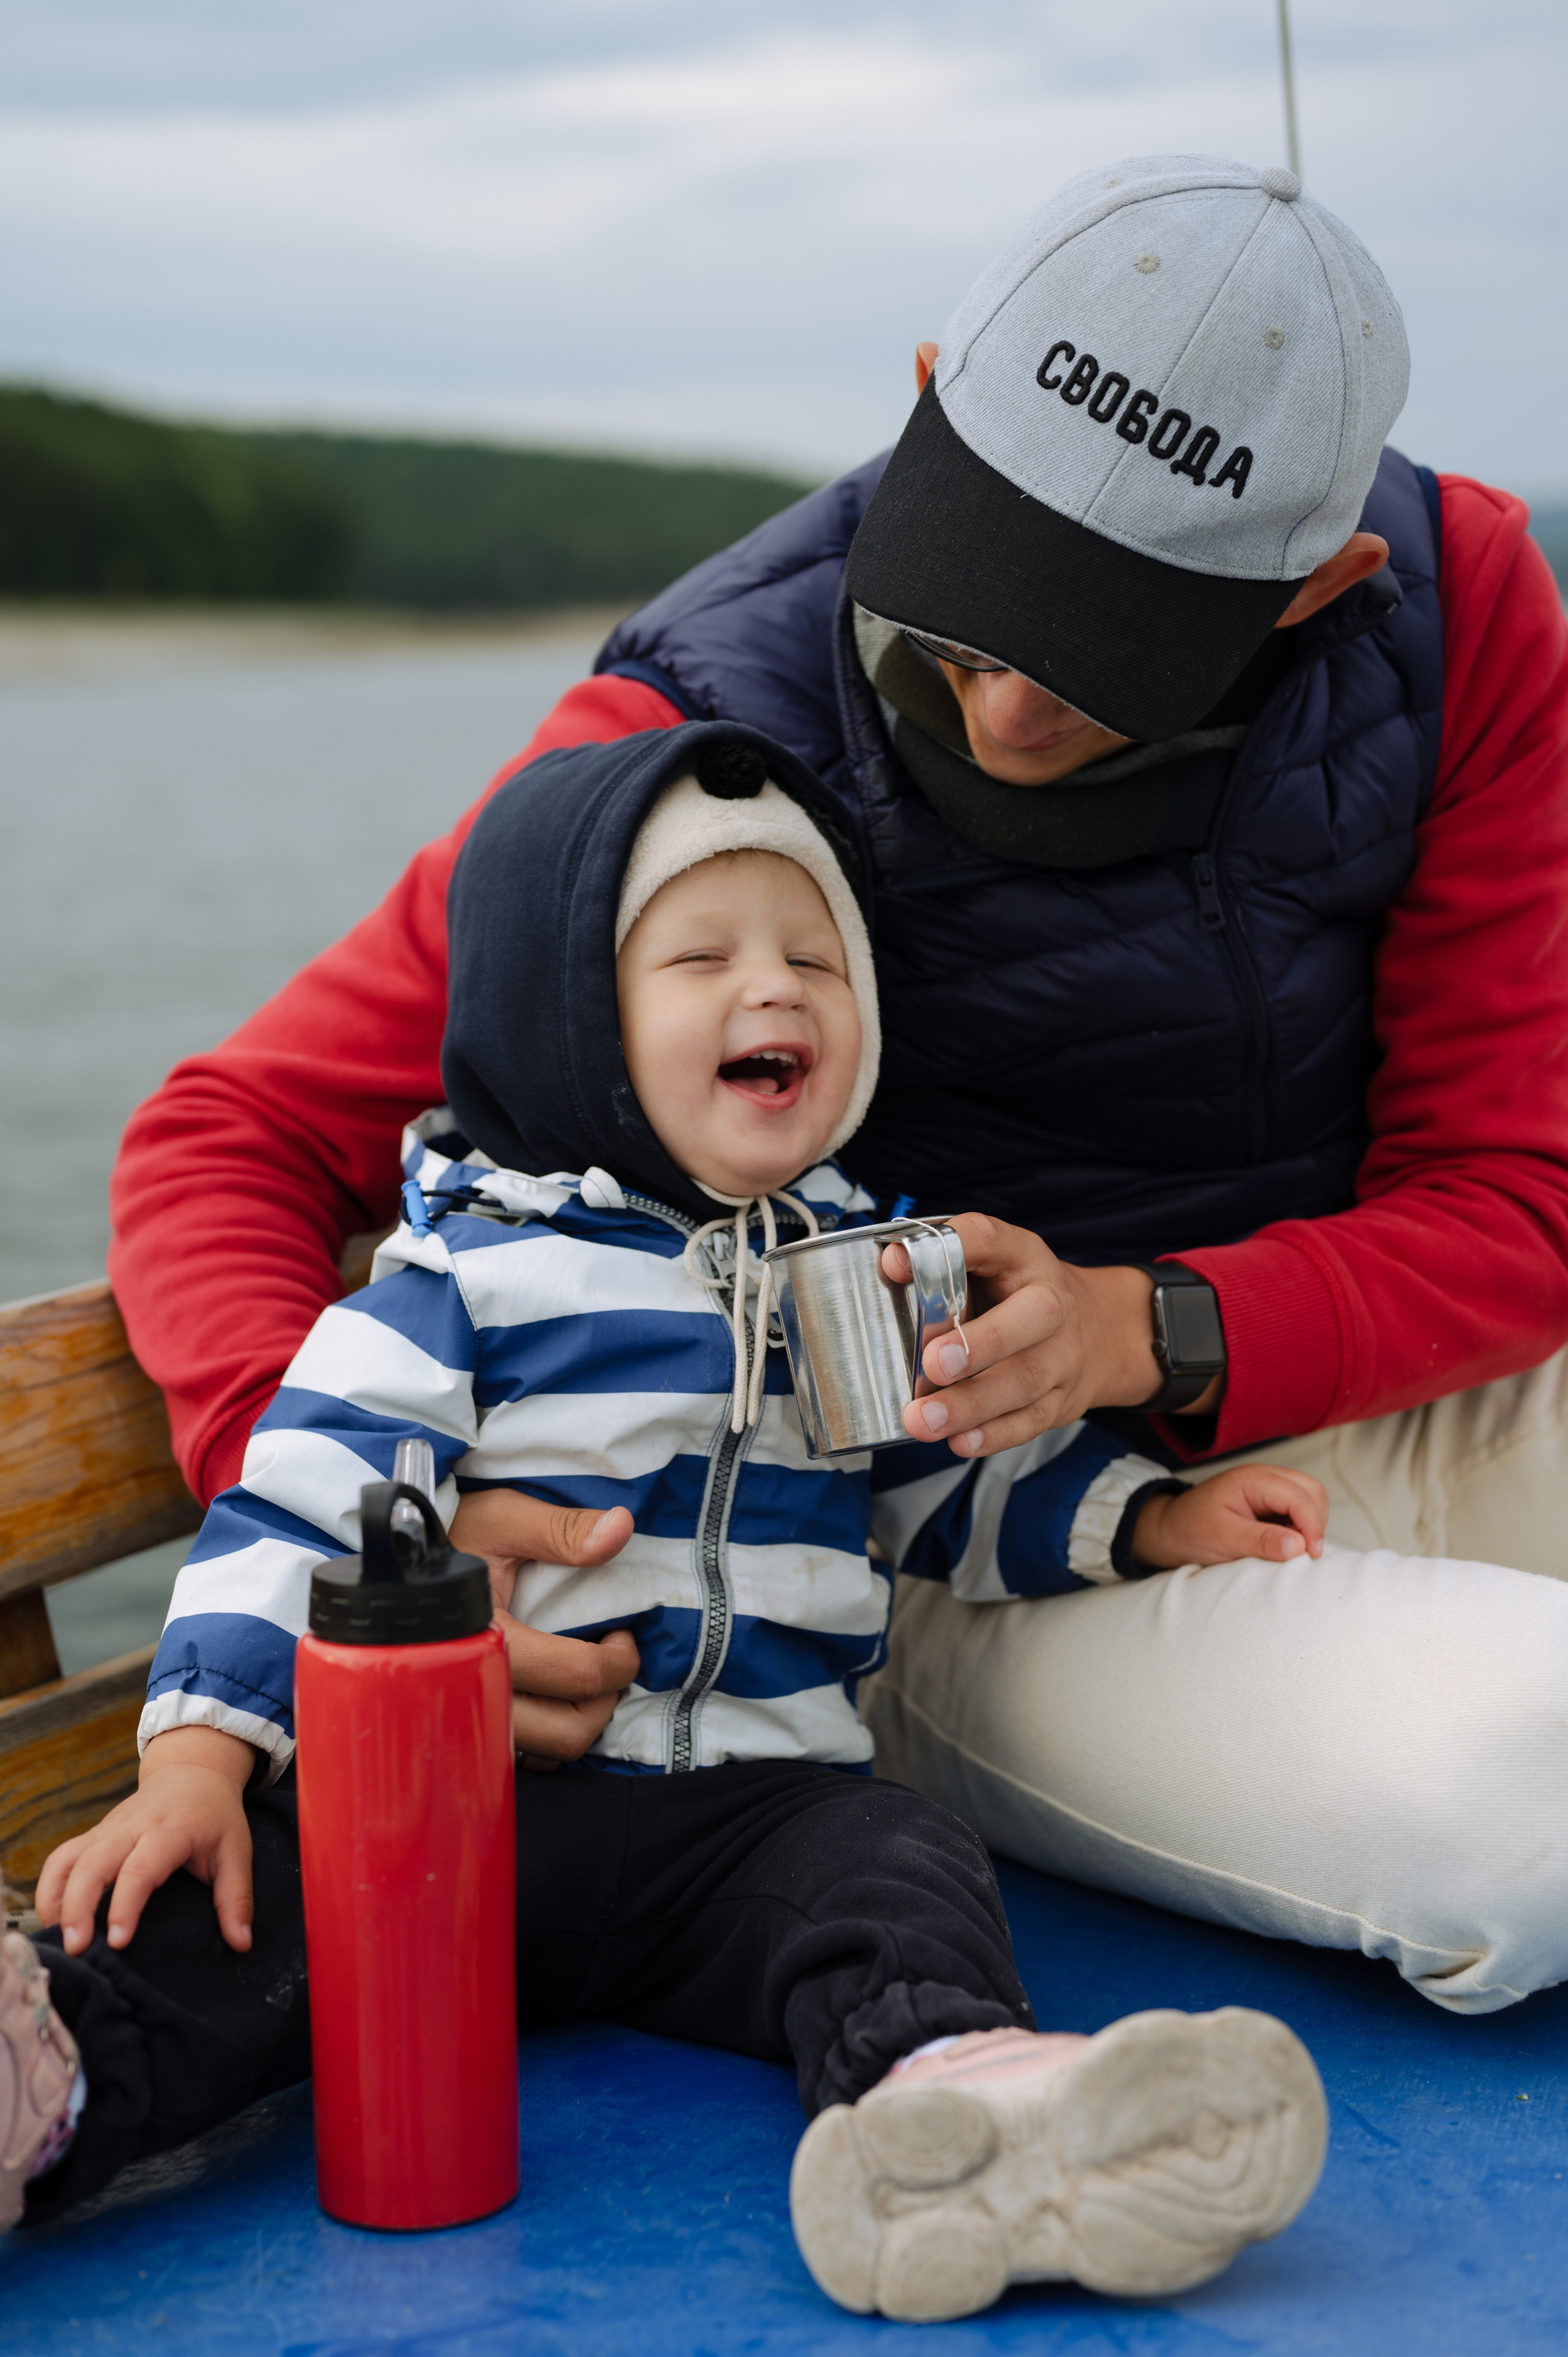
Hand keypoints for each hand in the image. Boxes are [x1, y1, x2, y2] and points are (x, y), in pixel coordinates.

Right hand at [34, 1725, 256, 1957]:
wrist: (192, 1772)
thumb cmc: (216, 1816)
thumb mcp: (236, 1850)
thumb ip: (236, 1897)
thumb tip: (241, 1943)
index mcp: (169, 1830)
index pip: (140, 1869)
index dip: (125, 1905)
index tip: (117, 1941)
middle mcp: (131, 1827)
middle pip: (92, 1864)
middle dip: (78, 1907)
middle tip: (77, 1949)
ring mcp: (107, 1829)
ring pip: (68, 1859)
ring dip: (56, 1899)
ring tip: (59, 1940)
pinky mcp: (94, 1835)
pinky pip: (61, 1858)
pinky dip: (50, 1887)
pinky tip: (52, 1919)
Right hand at [449, 1490, 641, 1769]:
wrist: (397, 1562)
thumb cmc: (452, 1537)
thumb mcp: (504, 1519)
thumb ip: (562, 1530)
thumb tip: (619, 1528)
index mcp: (487, 1641)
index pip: (577, 1677)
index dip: (619, 1660)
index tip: (622, 1634)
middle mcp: (474, 1690)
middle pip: (568, 1733)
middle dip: (606, 1698)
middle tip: (610, 1658)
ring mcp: (468, 1714)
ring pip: (548, 1752)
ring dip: (582, 1718)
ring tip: (586, 1675)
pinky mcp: (465, 1725)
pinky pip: (525, 1755)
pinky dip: (551, 1731)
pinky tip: (555, 1692)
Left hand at [883, 1216, 1173, 1458]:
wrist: (1103, 1333)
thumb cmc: (1022, 1295)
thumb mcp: (994, 1263)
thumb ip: (944, 1262)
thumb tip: (891, 1262)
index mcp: (1024, 1257)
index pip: (991, 1239)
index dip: (949, 1246)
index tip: (895, 1263)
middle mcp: (1052, 1305)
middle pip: (1032, 1318)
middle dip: (980, 1343)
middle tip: (933, 1363)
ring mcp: (1061, 1357)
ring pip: (1024, 1380)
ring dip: (971, 1404)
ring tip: (923, 1419)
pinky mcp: (1060, 1401)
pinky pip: (1030, 1421)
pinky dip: (994, 1435)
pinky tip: (960, 1441)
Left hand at [1133, 1465, 1328, 1570]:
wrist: (1170, 1530)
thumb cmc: (1191, 1532)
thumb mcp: (1225, 1539)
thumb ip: (1262, 1541)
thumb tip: (1300, 1546)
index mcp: (1252, 1479)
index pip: (1299, 1495)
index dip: (1311, 1525)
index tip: (1311, 1555)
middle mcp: (1264, 1477)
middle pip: (1312, 1490)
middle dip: (1315, 1521)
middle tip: (1305, 1553)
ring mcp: (1268, 1487)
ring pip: (1310, 1497)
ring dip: (1310, 1523)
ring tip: (1294, 1549)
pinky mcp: (1269, 1500)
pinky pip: (1299, 1508)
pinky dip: (1301, 1526)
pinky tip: (1287, 1544)